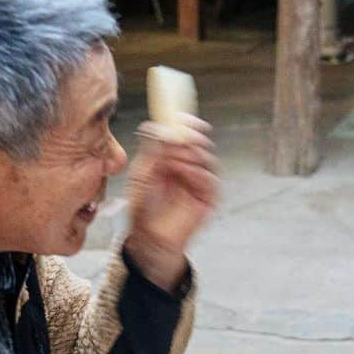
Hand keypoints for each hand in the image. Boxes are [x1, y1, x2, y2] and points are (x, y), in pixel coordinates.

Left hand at [123, 116, 217, 290]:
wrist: (149, 237)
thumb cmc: (143, 207)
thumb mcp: (142, 173)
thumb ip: (151, 150)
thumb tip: (154, 125)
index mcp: (172, 157)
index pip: (184, 134)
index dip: (185, 123)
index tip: (182, 117)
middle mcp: (188, 166)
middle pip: (199, 142)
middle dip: (190, 137)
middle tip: (180, 137)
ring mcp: (199, 181)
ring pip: (207, 157)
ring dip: (191, 155)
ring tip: (174, 162)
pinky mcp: (208, 197)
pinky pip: (211, 179)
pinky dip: (198, 172)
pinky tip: (184, 173)